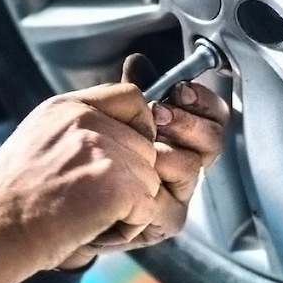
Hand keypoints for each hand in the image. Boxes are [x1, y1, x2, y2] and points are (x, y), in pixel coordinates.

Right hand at [0, 81, 160, 282]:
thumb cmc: (9, 199)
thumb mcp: (38, 139)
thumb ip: (78, 128)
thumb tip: (117, 132)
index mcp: (68, 107)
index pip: (133, 99)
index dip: (138, 129)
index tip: (120, 158)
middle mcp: (87, 121)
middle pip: (147, 147)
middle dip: (130, 180)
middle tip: (90, 201)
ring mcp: (103, 150)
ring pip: (150, 180)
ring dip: (129, 206)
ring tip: (86, 216)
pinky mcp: (116, 184)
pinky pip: (148, 208)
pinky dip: (127, 227)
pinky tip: (93, 229)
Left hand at [56, 54, 229, 268]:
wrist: (69, 202)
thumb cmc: (96, 157)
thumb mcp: (114, 118)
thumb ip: (133, 92)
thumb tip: (139, 62)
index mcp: (184, 135)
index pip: (214, 114)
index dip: (203, 100)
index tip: (180, 90)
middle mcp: (187, 162)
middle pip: (214, 139)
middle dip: (187, 122)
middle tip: (159, 113)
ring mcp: (180, 192)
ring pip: (191, 166)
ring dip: (163, 151)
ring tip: (139, 147)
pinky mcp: (167, 220)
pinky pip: (170, 202)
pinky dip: (148, 187)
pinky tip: (129, 179)